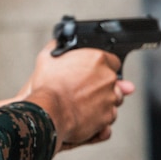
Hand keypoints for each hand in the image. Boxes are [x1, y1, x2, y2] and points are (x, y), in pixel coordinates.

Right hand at [21, 43, 135, 150]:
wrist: (48, 113)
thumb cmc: (47, 88)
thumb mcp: (46, 59)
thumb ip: (56, 48)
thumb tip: (57, 43)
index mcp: (97, 60)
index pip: (112, 61)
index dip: (102, 67)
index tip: (93, 73)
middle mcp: (107, 78)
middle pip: (114, 81)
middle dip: (103, 85)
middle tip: (86, 90)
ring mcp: (110, 98)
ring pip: (114, 99)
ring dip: (104, 101)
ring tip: (86, 104)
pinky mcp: (108, 116)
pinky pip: (110, 116)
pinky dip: (101, 116)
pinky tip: (87, 114)